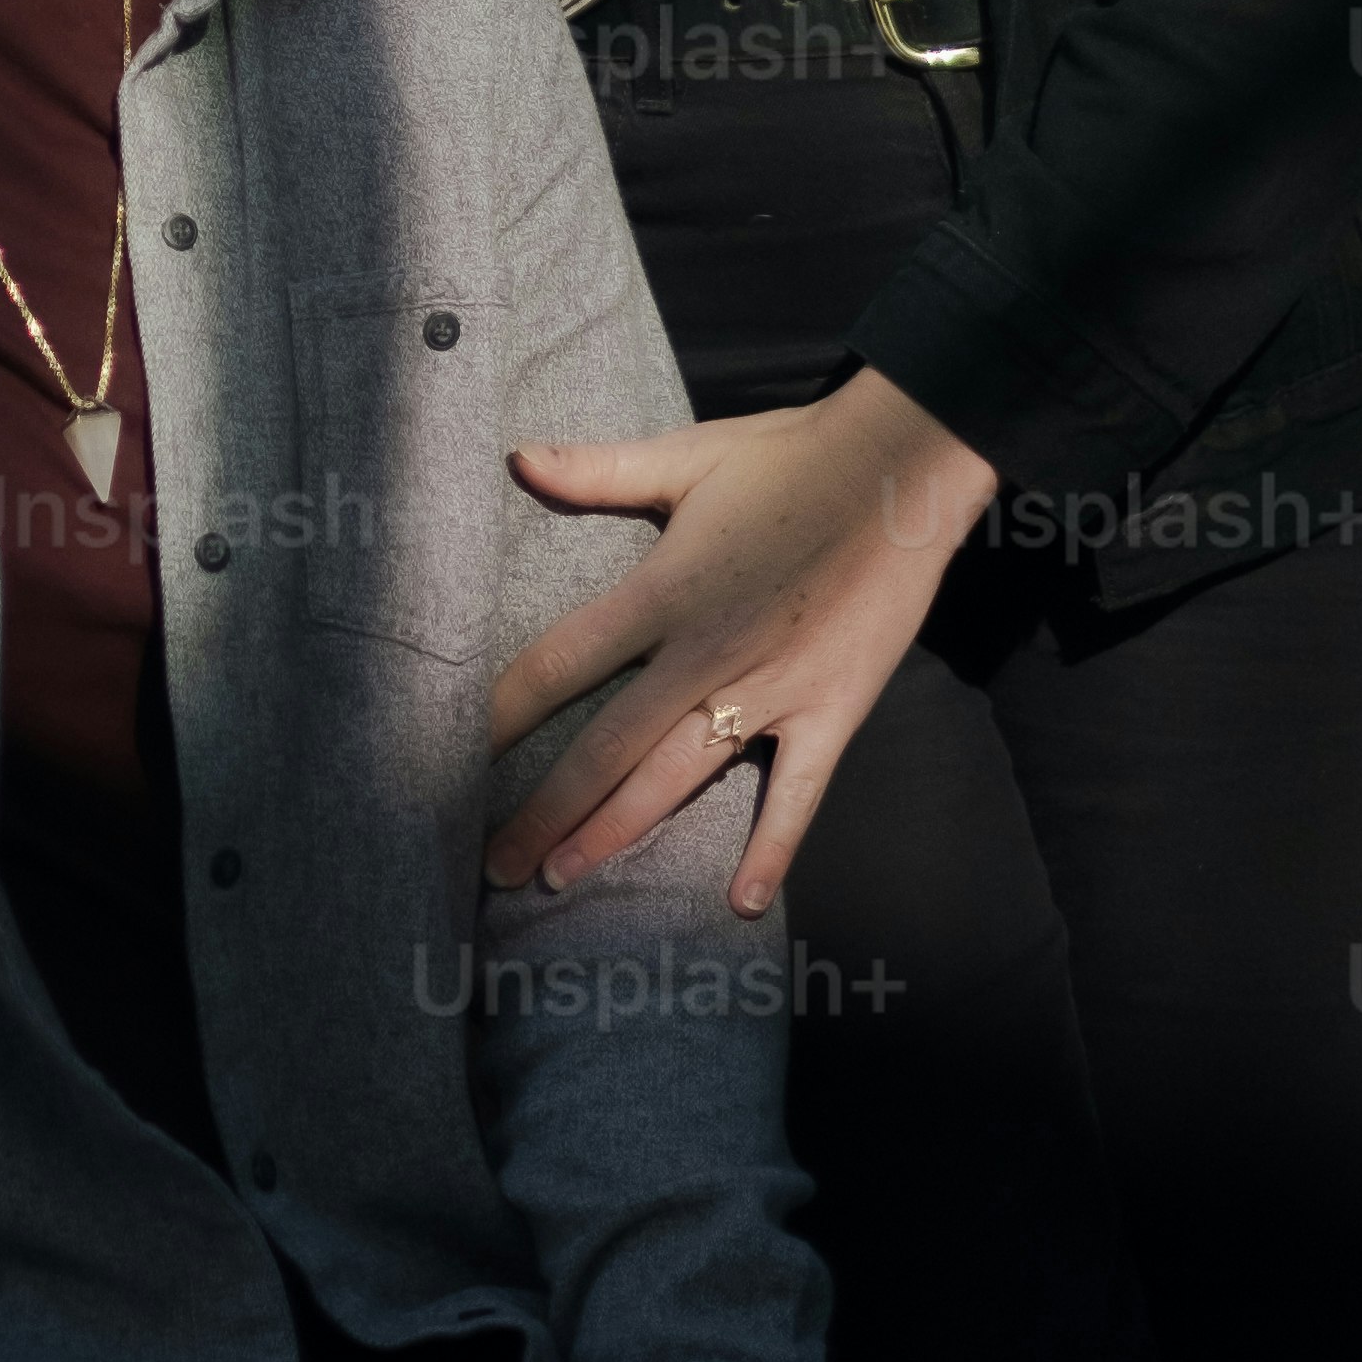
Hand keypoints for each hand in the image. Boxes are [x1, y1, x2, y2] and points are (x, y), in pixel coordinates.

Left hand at [488, 372, 996, 906]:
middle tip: (497, 863)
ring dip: (618, 832)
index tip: (458, 757)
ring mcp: (773, 690)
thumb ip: (598, 470)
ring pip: (679, 778)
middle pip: (609, 746)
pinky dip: (771, 850)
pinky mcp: (832, 712)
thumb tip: (515, 458)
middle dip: (548, 808)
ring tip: (562, 876)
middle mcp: (708, 653)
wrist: (903, 469)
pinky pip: (796, 795)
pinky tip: (740, 905)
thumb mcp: (687, 456)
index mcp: (665, 591)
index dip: (506, 711)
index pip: (564, 661)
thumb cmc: (789, 459)